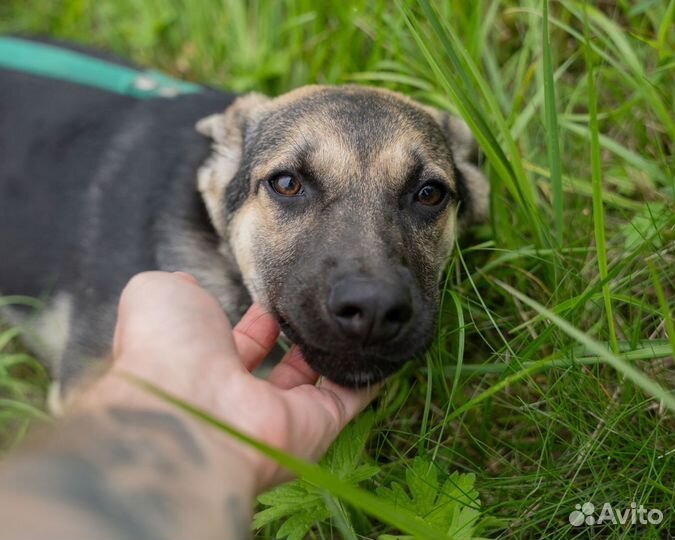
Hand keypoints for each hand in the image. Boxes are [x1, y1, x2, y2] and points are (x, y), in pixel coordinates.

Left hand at [81, 271, 378, 491]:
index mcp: (208, 366)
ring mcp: (283, 414)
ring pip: (321, 379)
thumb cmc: (167, 348)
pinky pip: (353, 396)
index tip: (285, 292)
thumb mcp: (157, 296)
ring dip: (338, 348)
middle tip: (327, 299)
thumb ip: (175, 289)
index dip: (265, 317)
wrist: (186, 407)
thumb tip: (187, 283)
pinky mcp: (319, 425)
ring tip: (357, 314)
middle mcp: (245, 396)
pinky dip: (370, 372)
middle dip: (305, 331)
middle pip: (287, 364)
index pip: (245, 341)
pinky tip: (383, 342)